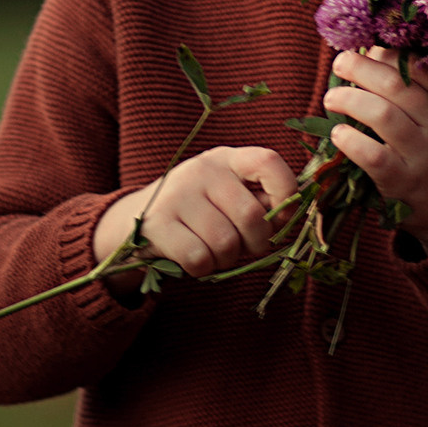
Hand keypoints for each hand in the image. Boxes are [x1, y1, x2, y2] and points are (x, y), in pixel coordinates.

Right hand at [92, 145, 297, 277]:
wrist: (135, 220)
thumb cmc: (199, 212)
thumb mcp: (227, 194)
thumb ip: (260, 200)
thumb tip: (292, 217)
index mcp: (226, 159)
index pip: (268, 162)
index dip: (286, 193)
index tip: (281, 218)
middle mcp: (202, 170)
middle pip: (252, 216)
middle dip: (255, 244)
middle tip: (242, 246)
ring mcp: (177, 195)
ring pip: (226, 243)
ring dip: (226, 259)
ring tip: (214, 250)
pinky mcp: (156, 224)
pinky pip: (199, 257)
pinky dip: (202, 268)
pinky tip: (193, 258)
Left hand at [323, 47, 427, 250]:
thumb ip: (415, 88)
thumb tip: (371, 51)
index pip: (419, 67)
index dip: (387, 54)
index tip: (366, 50)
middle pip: (396, 85)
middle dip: (361, 68)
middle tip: (340, 62)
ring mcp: (424, 156)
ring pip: (382, 114)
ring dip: (349, 100)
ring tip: (331, 98)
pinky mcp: (403, 182)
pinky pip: (372, 155)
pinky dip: (350, 139)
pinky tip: (338, 133)